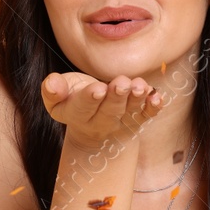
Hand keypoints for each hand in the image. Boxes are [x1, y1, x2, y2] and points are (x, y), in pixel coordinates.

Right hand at [41, 71, 162, 145]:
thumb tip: (52, 83)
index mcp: (76, 115)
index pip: (83, 107)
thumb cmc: (72, 100)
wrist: (92, 126)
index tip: (98, 89)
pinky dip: (153, 107)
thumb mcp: (57, 97)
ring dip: (137, 99)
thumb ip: (52, 90)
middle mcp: (100, 122)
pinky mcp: (137, 119)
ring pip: (130, 112)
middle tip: (121, 83)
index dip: (90, 98)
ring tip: (141, 86)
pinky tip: (157, 96)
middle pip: (110, 111)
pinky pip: (147, 115)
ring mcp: (120, 122)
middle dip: (116, 97)